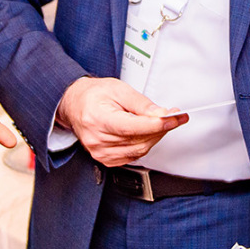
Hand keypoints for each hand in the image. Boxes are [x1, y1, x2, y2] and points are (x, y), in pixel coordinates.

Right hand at [55, 76, 186, 166]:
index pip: (133, 128)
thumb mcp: (119, 89)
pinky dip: (143, 145)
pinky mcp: (104, 159)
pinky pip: (132, 157)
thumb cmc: (93, 95)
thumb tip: (160, 115)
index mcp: (98, 119)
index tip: (174, 118)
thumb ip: (141, 104)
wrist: (75, 104)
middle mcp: (97, 139)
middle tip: (173, 117)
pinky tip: (145, 134)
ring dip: (154, 137)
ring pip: (139, 150)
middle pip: (139, 141)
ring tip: (160, 123)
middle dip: (161, 129)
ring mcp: (100, 152)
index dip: (158, 124)